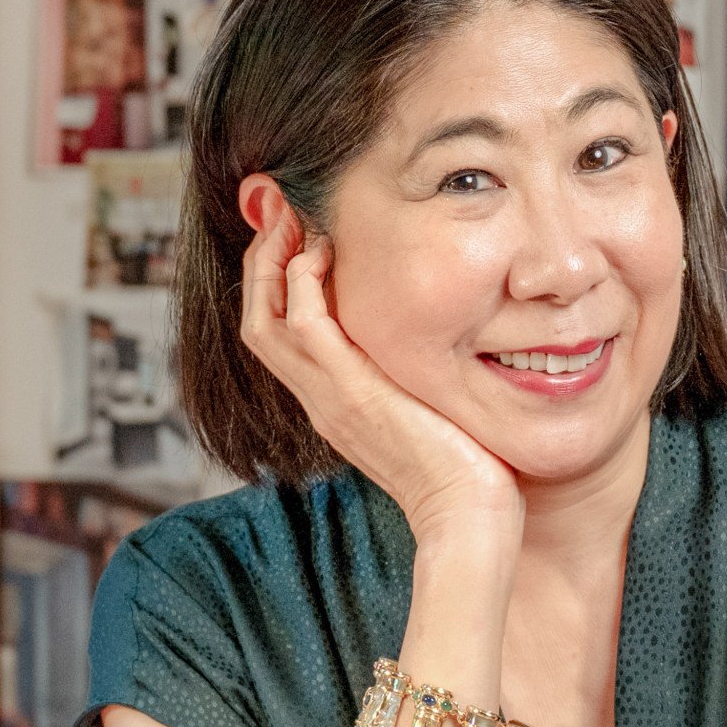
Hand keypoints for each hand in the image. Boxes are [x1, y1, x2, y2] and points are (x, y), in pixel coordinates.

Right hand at [236, 188, 521, 559]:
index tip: (298, 234)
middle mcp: (320, 398)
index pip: (282, 334)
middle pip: (257, 320)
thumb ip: (417, 373)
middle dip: (262, 260)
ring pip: (264, 318)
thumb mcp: (430, 407)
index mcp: (334, 402)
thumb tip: (441, 336)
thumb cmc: (467, 468)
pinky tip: (324, 252)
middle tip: (279, 210)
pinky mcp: (350, 392)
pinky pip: (302, 325)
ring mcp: (329, 397)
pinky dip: (302, 283)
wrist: (468, 516)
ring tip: (292, 218)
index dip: (278, 282)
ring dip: (272, 261)